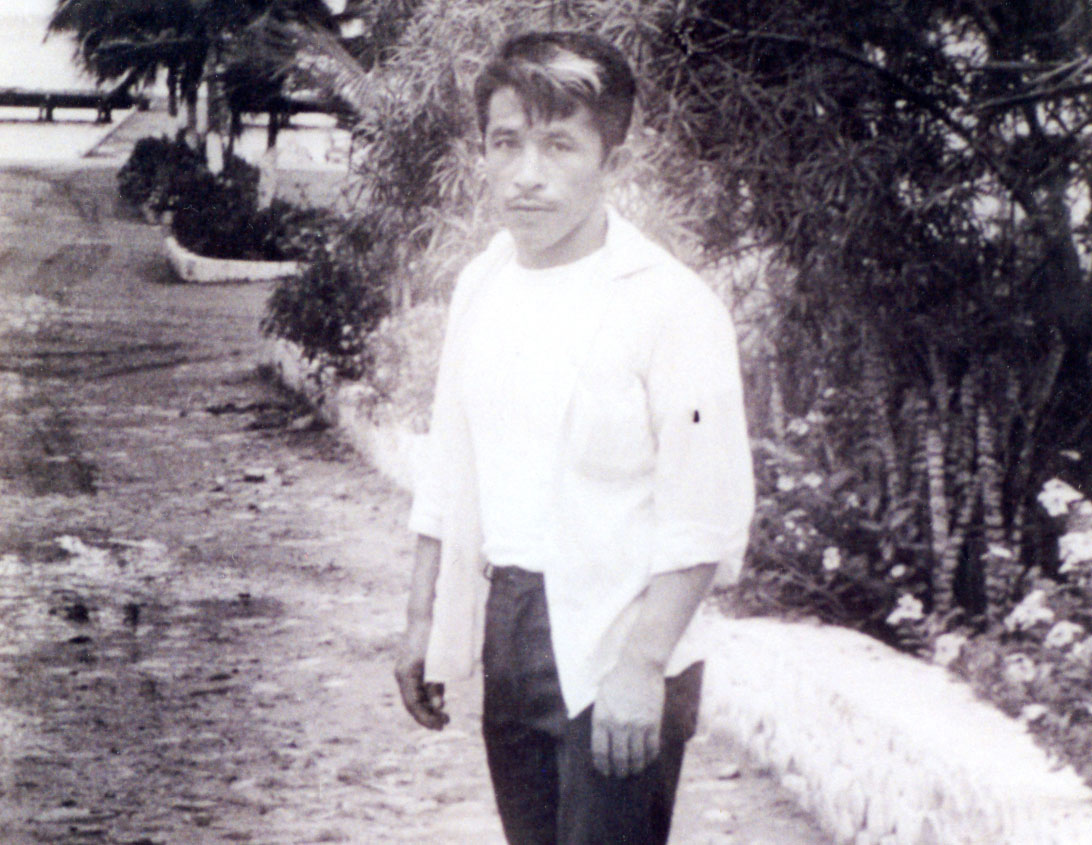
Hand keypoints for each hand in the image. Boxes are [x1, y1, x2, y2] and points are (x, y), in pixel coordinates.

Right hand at [394, 630, 448, 729]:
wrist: (424, 616)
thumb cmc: (432, 637)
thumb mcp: (437, 662)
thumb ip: (436, 684)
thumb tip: (438, 706)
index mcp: (406, 675)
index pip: (413, 705)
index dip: (425, 718)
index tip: (439, 726)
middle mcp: (402, 675)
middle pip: (413, 703)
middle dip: (428, 716)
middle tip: (445, 723)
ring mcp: (405, 671)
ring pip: (415, 697)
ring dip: (428, 708)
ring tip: (445, 716)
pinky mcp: (411, 668)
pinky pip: (417, 688)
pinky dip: (427, 697)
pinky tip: (439, 701)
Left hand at [591, 658, 665, 777]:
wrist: (639, 665)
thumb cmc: (617, 680)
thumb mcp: (601, 699)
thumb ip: (601, 720)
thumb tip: (603, 743)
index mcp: (601, 718)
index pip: (600, 751)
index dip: (602, 765)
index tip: (605, 771)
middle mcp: (617, 725)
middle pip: (618, 758)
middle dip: (619, 770)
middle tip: (620, 775)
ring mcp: (636, 725)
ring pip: (636, 756)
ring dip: (635, 767)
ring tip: (634, 771)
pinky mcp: (652, 723)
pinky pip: (652, 747)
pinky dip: (650, 757)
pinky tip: (648, 759)